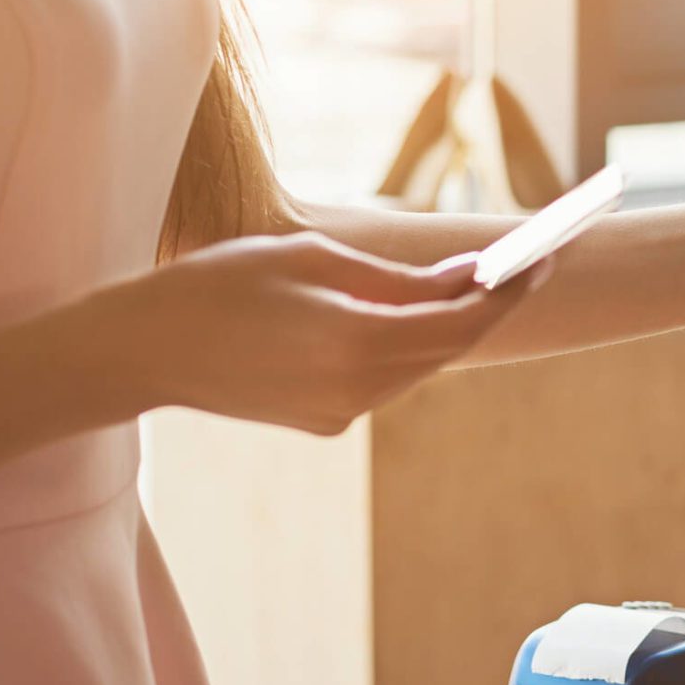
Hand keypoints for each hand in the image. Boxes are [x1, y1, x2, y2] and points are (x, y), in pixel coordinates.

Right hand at [78, 232, 541, 432]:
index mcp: (356, 341)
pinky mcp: (326, 425)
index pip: (463, 322)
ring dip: (442, 327)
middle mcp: (358, 389)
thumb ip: (398, 277)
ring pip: (420, 366)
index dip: (510, 292)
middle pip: (450, 348)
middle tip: (521, 265)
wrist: (142, 351)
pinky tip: (389, 317)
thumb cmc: (220, 285)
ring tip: (463, 281)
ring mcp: (342, 414)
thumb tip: (469, 275)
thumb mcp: (313, 259)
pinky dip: (400, 348)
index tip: (542, 260)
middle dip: (488, 308)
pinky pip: (385, 381)